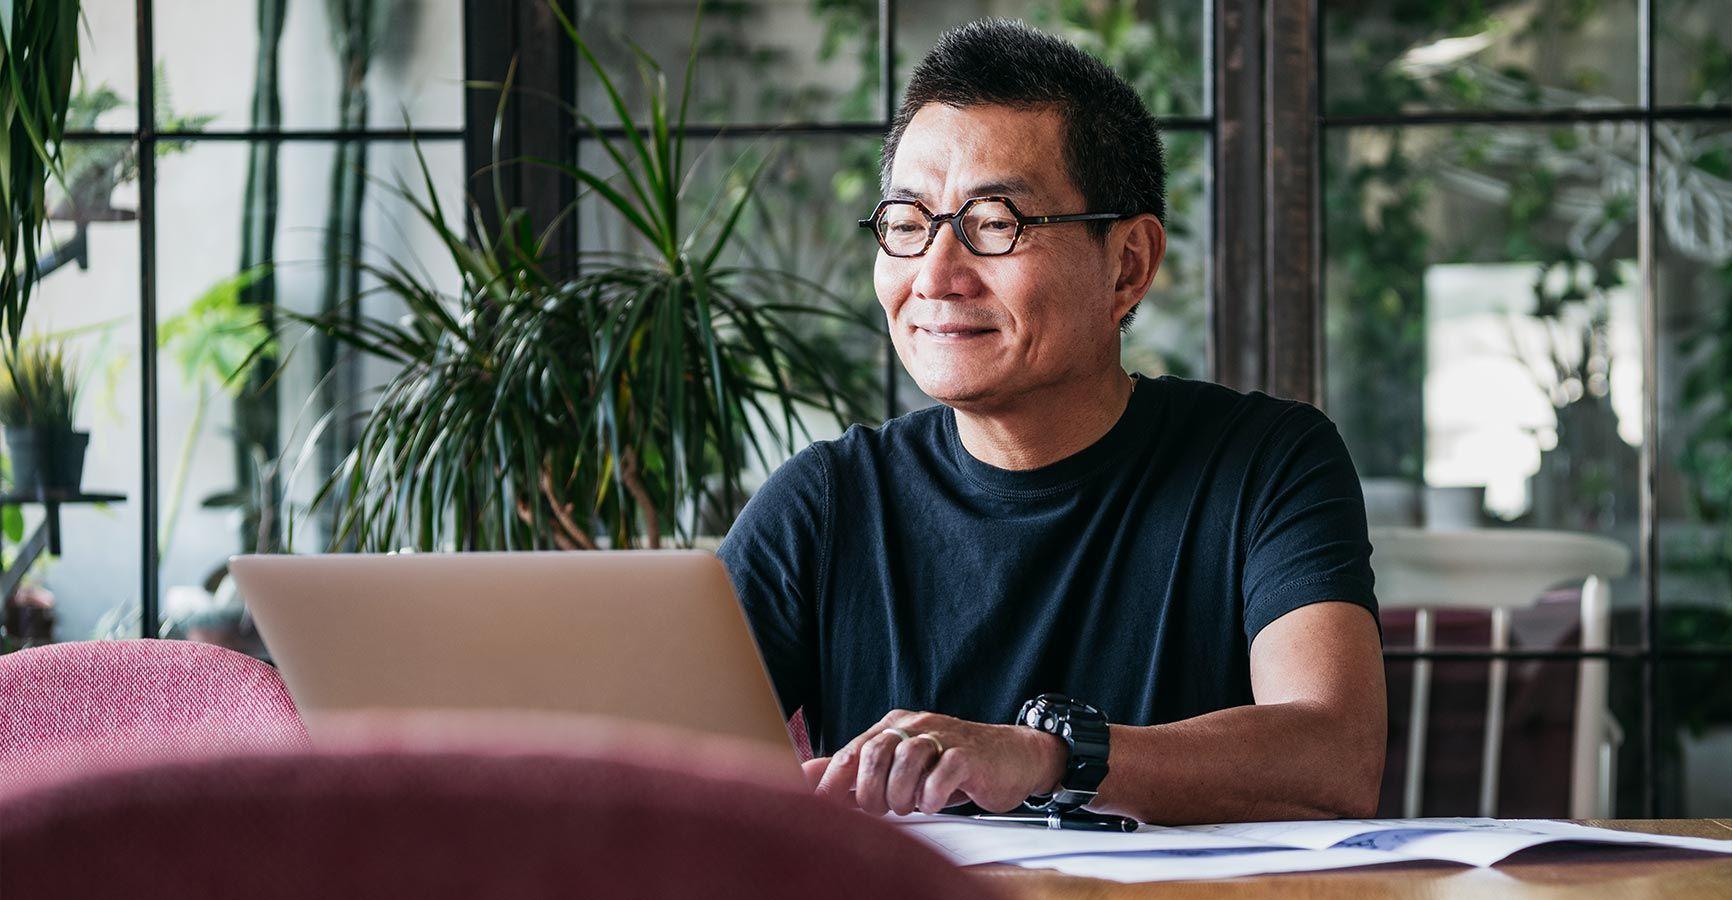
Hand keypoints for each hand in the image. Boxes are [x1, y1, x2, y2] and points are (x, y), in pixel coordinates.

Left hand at [811, 709, 1067, 816]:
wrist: (1011, 757)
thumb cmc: (953, 764)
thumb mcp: (900, 765)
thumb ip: (854, 769)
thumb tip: (807, 775)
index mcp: (892, 728)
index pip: (852, 751)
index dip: (836, 783)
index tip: (825, 808)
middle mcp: (914, 727)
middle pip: (875, 754)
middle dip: (872, 792)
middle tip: (882, 810)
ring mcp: (943, 737)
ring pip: (907, 759)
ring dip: (902, 794)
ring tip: (908, 807)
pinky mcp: (969, 754)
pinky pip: (944, 770)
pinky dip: (932, 793)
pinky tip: (932, 803)